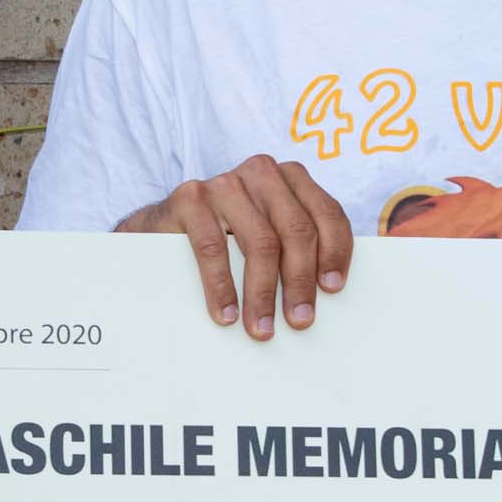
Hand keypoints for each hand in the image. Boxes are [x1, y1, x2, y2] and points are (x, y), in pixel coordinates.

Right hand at [119, 155, 352, 339]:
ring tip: (261, 327)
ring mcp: (225, 183)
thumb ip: (297, 247)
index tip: (332, 289)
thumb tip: (326, 292)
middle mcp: (261, 173)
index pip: (327, 213)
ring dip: (262, 292)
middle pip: (296, 229)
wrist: (165, 226)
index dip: (336, 252)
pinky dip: (221, 286)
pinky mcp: (190, 198)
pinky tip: (226, 313)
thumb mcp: (269, 231)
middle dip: (300, 281)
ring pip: (260, 242)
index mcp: (290, 178)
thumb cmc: (228, 235)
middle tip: (299, 320)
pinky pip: (213, 247)